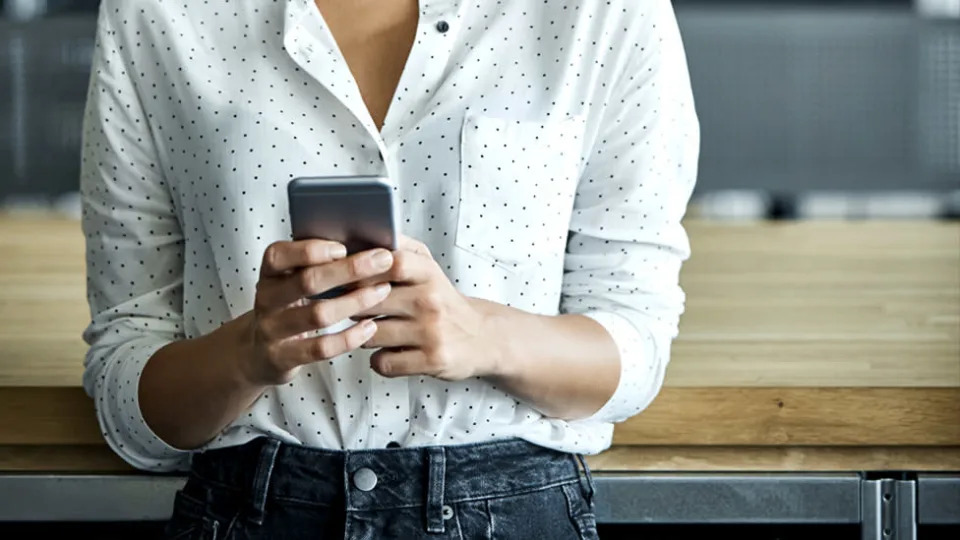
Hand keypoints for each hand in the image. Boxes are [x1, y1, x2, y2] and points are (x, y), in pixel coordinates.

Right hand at [236, 239, 394, 385]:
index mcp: (269, 273)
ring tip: (383, 291)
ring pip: (317, 314)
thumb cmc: (288, 308)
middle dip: (349, 269)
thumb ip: (317, 265)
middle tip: (383, 260)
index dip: (311, 250)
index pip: (278, 255)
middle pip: (307, 281)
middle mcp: (267, 299)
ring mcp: (272, 329)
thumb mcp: (292, 282)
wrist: (258, 353)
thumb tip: (364, 247)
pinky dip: (349, 337)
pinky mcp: (283, 357)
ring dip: (355, 301)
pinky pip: (321, 347)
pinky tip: (370, 326)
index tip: (344, 247)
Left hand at [355, 236, 495, 380]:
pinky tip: (388, 352)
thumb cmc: (443, 301)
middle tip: (352, 309)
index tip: (349, 277)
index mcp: (429, 274)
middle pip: (370, 301)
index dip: (362, 269)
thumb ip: (399, 249)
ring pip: (371, 335)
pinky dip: (379, 361)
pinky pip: (383, 363)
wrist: (482, 336)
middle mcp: (431, 301)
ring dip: (364, 336)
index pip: (391, 262)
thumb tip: (362, 236)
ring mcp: (432, 332)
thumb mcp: (428, 269)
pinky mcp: (432, 360)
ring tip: (373, 331)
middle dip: (352, 307)